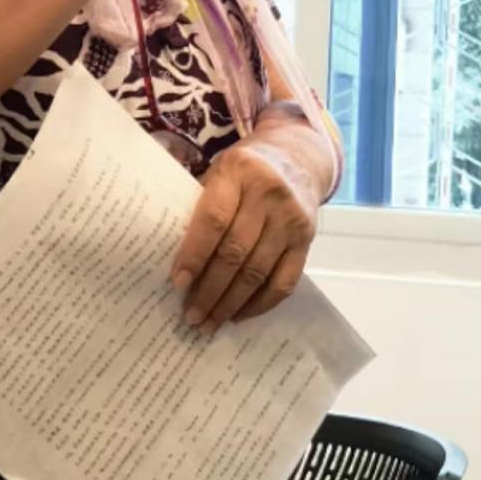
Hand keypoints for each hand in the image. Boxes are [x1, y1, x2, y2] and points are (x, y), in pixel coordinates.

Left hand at [170, 137, 320, 331]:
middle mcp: (269, 194)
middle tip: (191, 316)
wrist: (297, 157)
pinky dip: (261, 304)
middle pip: (235, 252)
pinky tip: (240, 315)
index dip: (194, 254)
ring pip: (258, 272)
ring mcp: (292, 219)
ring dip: (231, 304)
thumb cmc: (244, 169)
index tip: (177, 283)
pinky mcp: (307, 240)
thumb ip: (201, 205)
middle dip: (210, 290)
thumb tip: (173, 261)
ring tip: (210, 322)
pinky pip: (285, 281)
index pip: (214, 219)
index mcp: (238, 172)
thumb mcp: (219, 171)